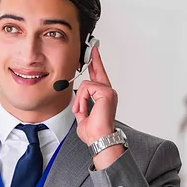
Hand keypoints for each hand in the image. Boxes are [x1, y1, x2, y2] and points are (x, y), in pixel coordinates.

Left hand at [72, 46, 122, 168]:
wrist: (99, 139)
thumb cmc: (95, 132)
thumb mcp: (83, 117)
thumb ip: (81, 108)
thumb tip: (78, 105)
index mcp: (103, 97)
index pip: (99, 77)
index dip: (96, 64)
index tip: (94, 53)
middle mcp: (108, 93)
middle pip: (98, 71)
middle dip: (94, 59)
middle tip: (93, 47)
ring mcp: (108, 92)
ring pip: (86, 84)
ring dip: (79, 99)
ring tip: (81, 110)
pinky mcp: (106, 93)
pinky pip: (86, 88)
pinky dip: (81, 100)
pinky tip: (84, 109)